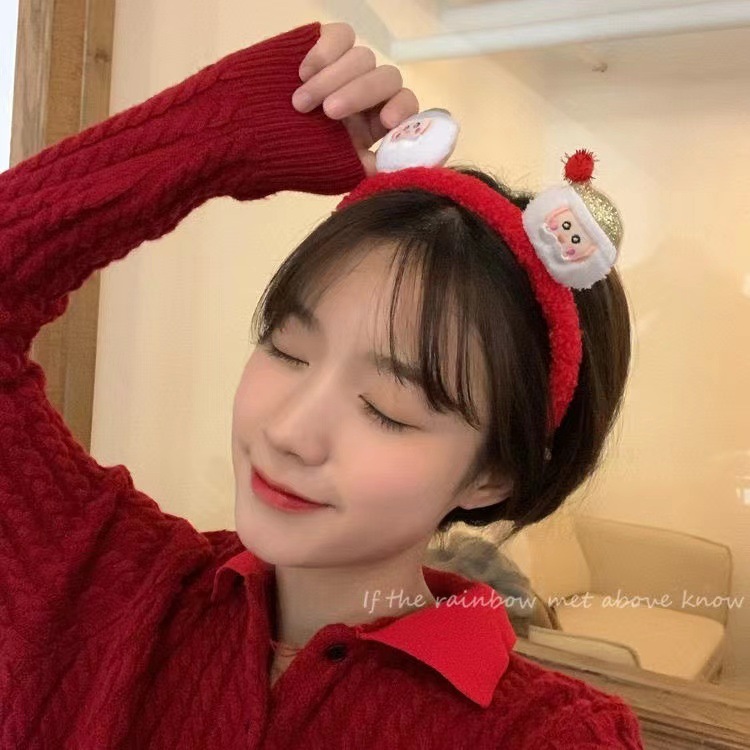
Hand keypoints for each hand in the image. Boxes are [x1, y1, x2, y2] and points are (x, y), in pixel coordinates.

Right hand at [292, 22, 419, 176]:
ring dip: (331, 80)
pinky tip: (302, 73)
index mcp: (373, 124)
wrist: (245, 139)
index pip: (405, 106)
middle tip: (328, 112)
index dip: (402, 109)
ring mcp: (345, 69)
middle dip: (359, 94)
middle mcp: (365, 94)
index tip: (385, 121)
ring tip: (300, 103)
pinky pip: (340, 36)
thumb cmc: (290, 159)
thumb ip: (365, 167)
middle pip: (387, 78)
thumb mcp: (333, 171)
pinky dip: (324, 53)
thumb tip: (394, 164)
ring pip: (363, 58)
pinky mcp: (323, 46)